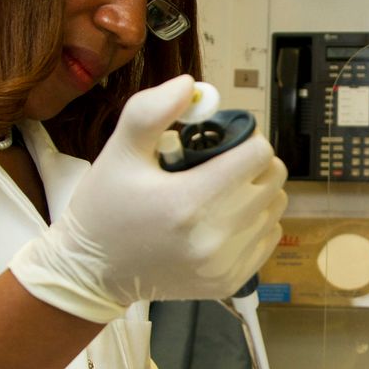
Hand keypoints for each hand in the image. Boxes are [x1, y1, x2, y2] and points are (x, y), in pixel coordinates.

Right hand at [9, 75, 287, 321]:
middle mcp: (213, 238)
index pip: (258, 155)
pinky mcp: (229, 282)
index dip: (245, 138)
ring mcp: (224, 264)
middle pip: (272, 180)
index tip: (223, 142)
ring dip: (258, 192)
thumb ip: (153, 110)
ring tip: (224, 190)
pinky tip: (224, 218)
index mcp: (189, 201)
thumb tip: (192, 86)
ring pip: (275, 208)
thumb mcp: (120, 150)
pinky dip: (255, 222)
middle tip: (224, 163)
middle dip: (254, 163)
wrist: (93, 271)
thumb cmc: (105, 204)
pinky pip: (268, 238)